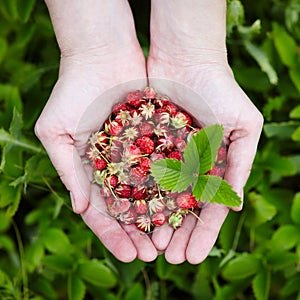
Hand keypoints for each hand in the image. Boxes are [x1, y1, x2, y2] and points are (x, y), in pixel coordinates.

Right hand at [35, 0, 156, 261]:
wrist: (101, 53)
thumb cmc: (71, 90)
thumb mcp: (57, 131)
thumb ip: (68, 170)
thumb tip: (80, 208)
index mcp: (91, 169)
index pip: (102, 210)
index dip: (113, 235)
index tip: (129, 255)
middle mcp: (117, 165)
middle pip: (130, 207)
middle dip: (141, 232)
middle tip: (155, 255)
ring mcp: (139, 151)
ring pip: (152, 190)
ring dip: (161, 215)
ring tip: (172, 239)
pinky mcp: (159, 135)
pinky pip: (169, 163)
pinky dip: (176, 183)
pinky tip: (186, 204)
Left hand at [147, 0, 262, 263]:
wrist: (187, 58)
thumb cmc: (220, 90)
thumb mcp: (243, 126)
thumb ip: (240, 164)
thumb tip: (234, 206)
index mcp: (214, 166)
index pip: (210, 208)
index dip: (203, 233)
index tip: (193, 256)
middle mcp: (189, 166)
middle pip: (182, 209)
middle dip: (177, 234)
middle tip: (167, 258)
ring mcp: (165, 157)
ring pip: (158, 197)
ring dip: (155, 222)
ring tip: (149, 247)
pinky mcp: (143, 144)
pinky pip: (138, 173)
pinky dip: (136, 195)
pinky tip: (131, 215)